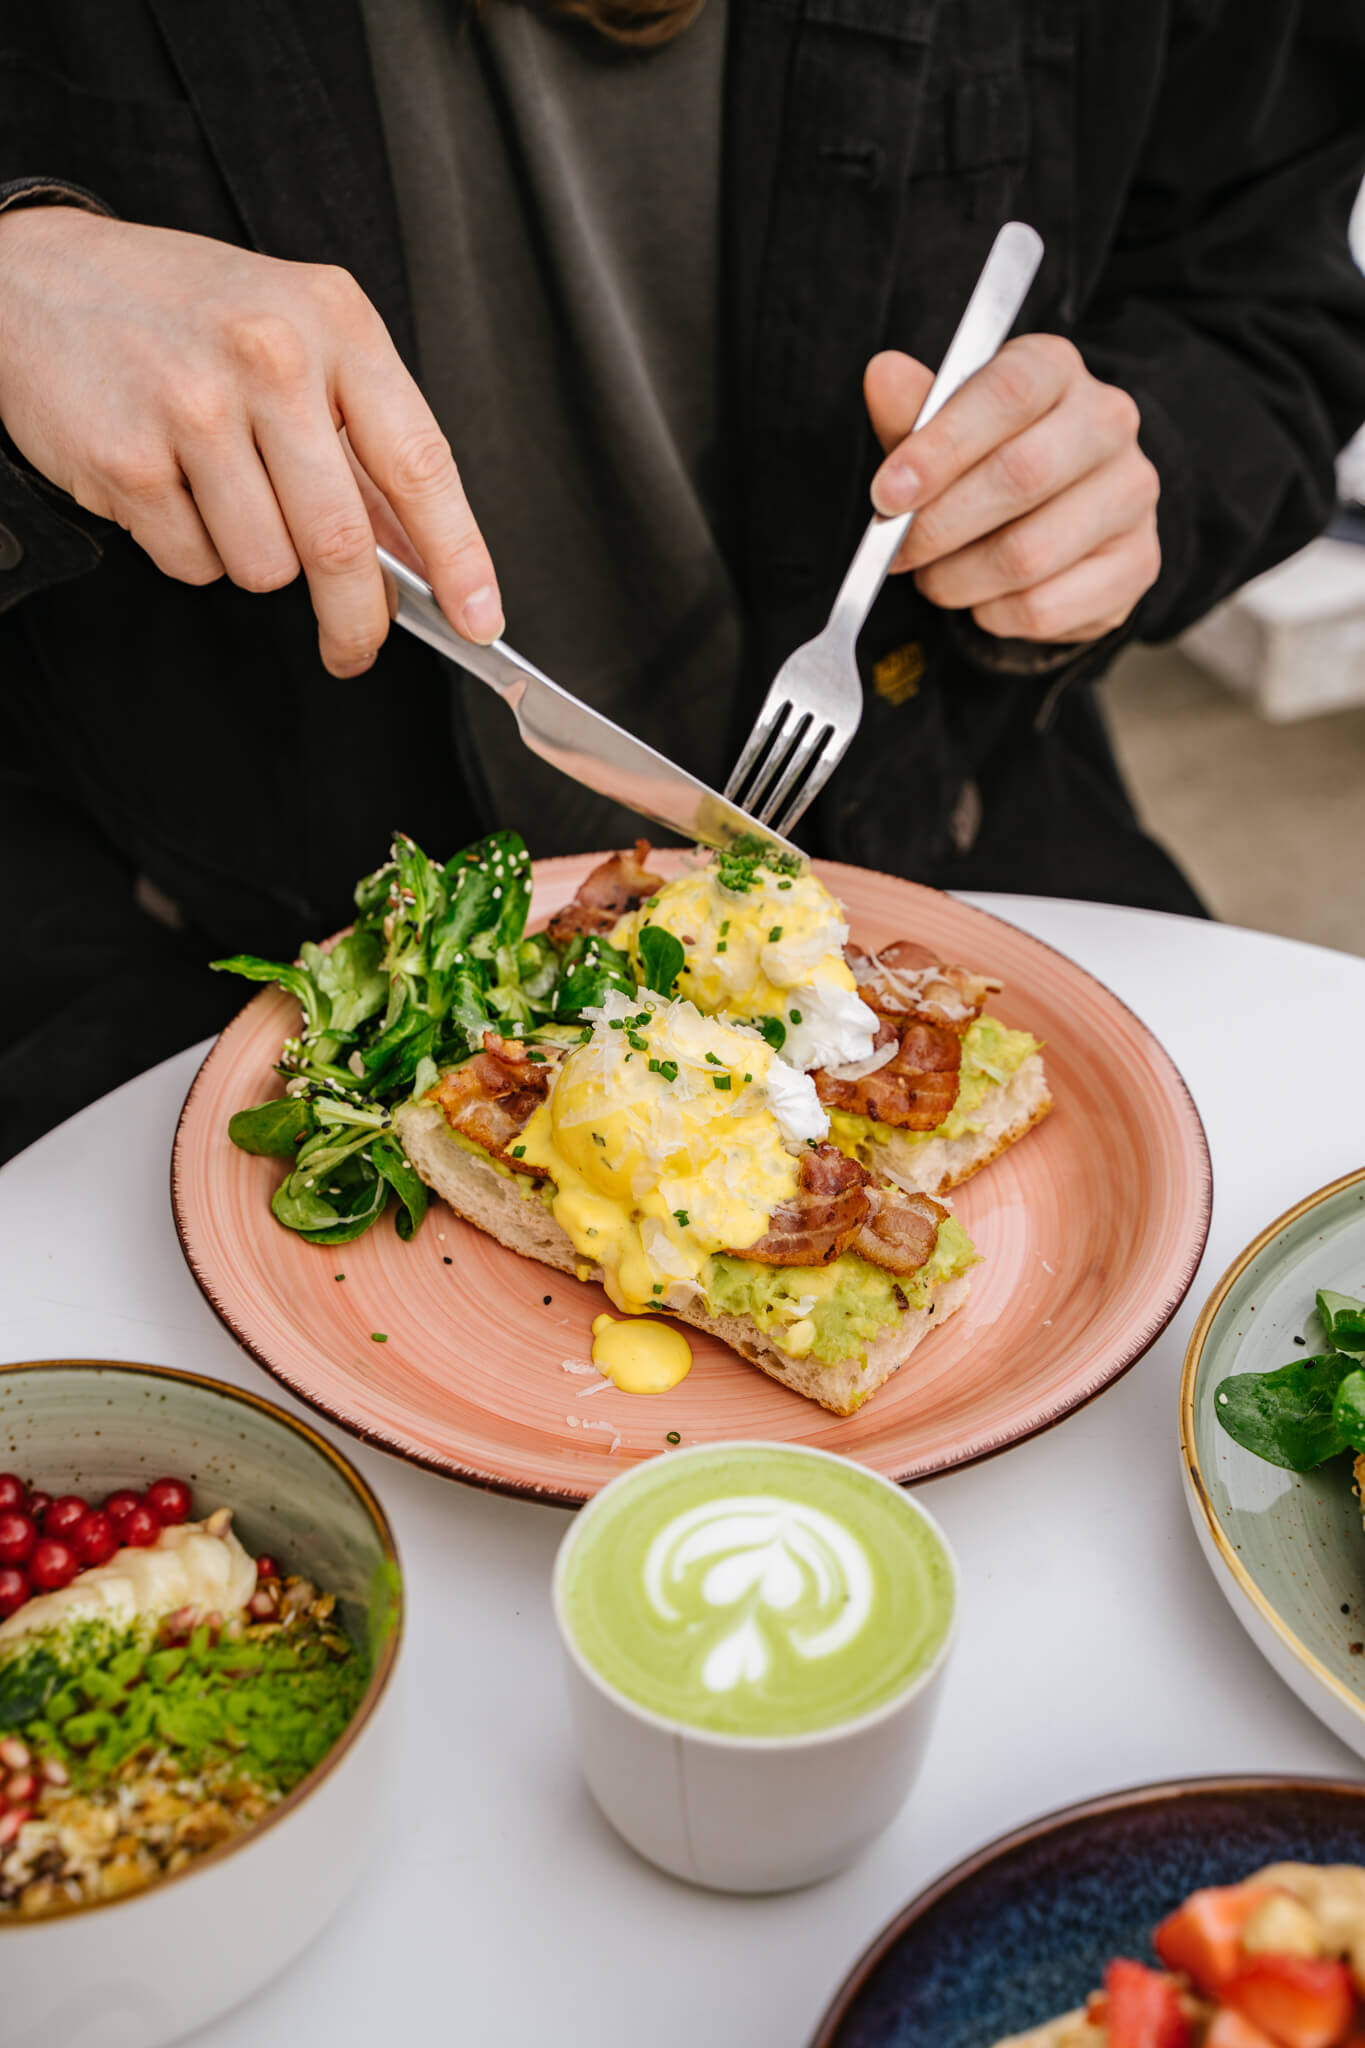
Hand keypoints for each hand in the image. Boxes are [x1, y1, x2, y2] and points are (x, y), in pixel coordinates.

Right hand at [0, 208, 501, 676]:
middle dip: (357, 619)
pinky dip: (190, 549)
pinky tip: (169, 486)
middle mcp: (271, 356)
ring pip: (267, 567)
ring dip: (254, 562)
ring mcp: (195, 405)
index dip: (458, 557)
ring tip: (220, 495)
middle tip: (354, 647)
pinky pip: (194, 563)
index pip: (420, 462)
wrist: (36, 279)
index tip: (480, 619)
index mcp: (334, 322)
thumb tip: (421, 558)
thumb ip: (360, 443)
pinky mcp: (129, 457)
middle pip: (342, 542)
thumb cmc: (181, 314)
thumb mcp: (293, 340)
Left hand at [865, 336, 1160, 643]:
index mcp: (1056, 369)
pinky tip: (986, 599)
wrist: (1064, 526)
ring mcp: (1132, 494)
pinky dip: (994, 615)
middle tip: (897, 551)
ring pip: (1028, 555)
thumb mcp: (943, 431)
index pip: (1009, 392)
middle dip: (939, 526)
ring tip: (937, 577)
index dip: (940, 447)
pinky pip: (1045, 607)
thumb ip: (913, 411)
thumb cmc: (991, 464)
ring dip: (958, 580)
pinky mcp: (1138, 563)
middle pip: (1022, 475)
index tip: (888, 494)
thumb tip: (884, 375)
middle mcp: (1108, 422)